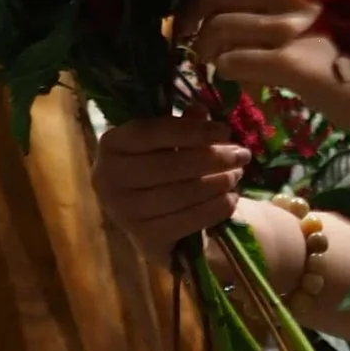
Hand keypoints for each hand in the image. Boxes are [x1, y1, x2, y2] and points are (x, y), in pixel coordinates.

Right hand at [95, 118, 248, 261]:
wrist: (152, 218)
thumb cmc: (160, 167)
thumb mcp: (167, 142)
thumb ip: (183, 126)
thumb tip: (201, 111)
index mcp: (111, 144)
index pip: (151, 133)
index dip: (192, 131)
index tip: (225, 130)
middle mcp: (108, 179)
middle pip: (168, 166)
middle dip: (213, 159)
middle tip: (242, 155)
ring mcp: (123, 212)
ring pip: (180, 195)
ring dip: (217, 183)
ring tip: (237, 175)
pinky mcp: (143, 239)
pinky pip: (187, 221)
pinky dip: (215, 209)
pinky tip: (231, 199)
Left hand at [178, 0, 349, 159]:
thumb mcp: (335, 8)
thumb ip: (298, 3)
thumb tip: (262, 13)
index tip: (201, 13)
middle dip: (190, 20)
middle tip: (187, 40)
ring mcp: (290, 25)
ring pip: (218, 28)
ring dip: (205, 48)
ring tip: (208, 62)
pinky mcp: (288, 60)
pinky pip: (234, 60)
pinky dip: (223, 67)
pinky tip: (228, 75)